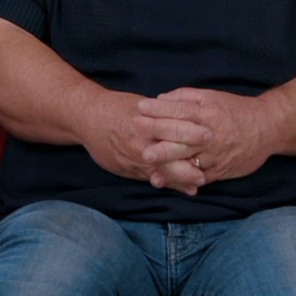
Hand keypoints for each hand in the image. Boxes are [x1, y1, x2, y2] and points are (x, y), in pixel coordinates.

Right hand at [78, 89, 213, 188]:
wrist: (86, 118)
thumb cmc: (118, 108)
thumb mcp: (142, 105)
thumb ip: (164, 113)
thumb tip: (191, 114)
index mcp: (145, 119)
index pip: (171, 125)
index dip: (191, 131)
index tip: (209, 134)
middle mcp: (140, 139)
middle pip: (168, 150)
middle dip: (189, 159)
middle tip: (210, 164)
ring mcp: (133, 156)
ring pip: (162, 168)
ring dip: (183, 176)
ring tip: (201, 181)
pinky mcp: (128, 168)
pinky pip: (152, 177)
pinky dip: (170, 183)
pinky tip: (187, 189)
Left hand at [135, 87, 278, 184]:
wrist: (268, 127)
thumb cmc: (235, 110)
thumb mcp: (212, 97)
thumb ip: (185, 96)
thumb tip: (160, 98)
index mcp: (208, 113)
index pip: (180, 111)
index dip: (158, 110)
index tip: (139, 108)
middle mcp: (210, 135)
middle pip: (183, 142)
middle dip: (162, 148)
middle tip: (142, 152)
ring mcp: (216, 155)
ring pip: (190, 164)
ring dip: (170, 170)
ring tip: (152, 175)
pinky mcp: (221, 170)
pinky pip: (200, 177)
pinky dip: (185, 182)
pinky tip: (170, 183)